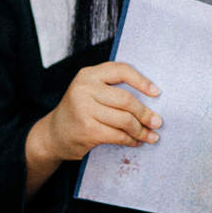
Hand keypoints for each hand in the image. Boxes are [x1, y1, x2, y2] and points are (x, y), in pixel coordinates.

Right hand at [30, 61, 161, 163]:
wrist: (53, 134)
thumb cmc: (79, 110)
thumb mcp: (90, 90)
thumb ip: (111, 87)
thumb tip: (150, 96)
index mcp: (88, 74)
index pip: (121, 71)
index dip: (142, 81)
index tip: (156, 93)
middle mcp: (84, 89)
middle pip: (125, 100)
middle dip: (145, 113)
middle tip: (157, 122)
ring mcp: (84, 110)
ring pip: (124, 120)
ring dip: (141, 130)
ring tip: (150, 136)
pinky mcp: (87, 130)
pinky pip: (118, 135)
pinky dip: (131, 140)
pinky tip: (136, 141)